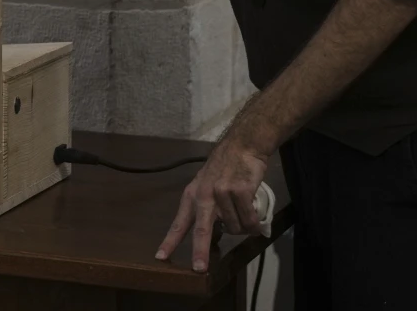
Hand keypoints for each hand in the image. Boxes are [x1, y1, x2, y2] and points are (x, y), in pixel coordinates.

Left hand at [155, 139, 267, 272]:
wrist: (242, 146)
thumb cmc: (224, 168)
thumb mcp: (206, 185)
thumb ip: (207, 208)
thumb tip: (213, 236)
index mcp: (191, 195)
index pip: (179, 222)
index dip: (170, 241)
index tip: (160, 257)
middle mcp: (204, 196)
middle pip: (201, 229)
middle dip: (199, 251)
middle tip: (199, 269)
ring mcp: (221, 193)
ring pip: (234, 229)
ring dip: (243, 229)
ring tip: (245, 215)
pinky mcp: (239, 192)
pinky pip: (249, 220)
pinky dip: (254, 224)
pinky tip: (256, 218)